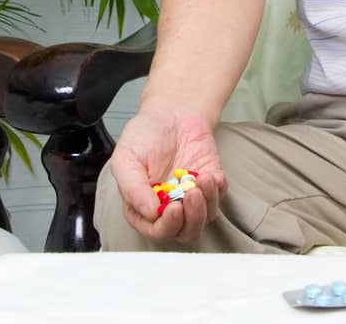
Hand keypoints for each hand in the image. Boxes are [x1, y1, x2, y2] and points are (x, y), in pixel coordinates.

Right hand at [107, 102, 228, 244]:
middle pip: (184, 232)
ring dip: (207, 204)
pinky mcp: (210, 183)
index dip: (166, 226)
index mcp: (143, 206)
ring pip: (205, 218)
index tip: (173, 208)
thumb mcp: (126, 158)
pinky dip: (218, 190)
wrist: (170, 112)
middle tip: (192, 196)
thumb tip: (149, 212)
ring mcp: (191, 196)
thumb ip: (132, 188)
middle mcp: (168, 207)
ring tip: (202, 180)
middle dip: (191, 220)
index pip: (155, 231)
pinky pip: (220, 197)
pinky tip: (211, 175)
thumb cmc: (144, 135)